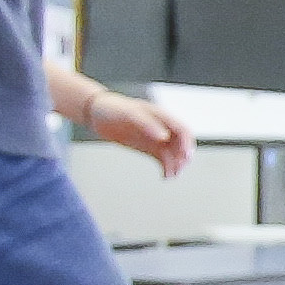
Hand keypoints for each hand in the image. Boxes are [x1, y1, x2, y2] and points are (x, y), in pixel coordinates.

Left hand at [70, 82, 194, 174]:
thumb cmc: (114, 109)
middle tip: (178, 169)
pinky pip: (162, 158)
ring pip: (173, 153)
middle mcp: (162, 127)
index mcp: (161, 115)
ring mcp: (155, 138)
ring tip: (170, 175)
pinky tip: (165, 176)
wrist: (98, 113)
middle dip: (182, 156)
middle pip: (181, 143)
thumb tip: (164, 137)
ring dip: (175, 164)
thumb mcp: (130, 114)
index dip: (187, 142)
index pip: (182, 129)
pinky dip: (166, 167)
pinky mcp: (148, 147)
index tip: (185, 156)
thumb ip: (148, 124)